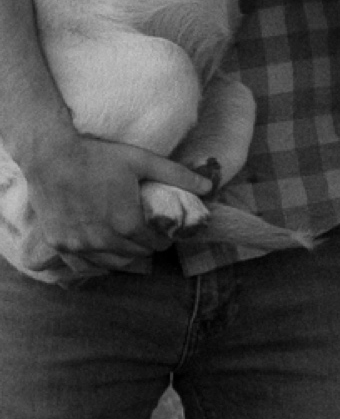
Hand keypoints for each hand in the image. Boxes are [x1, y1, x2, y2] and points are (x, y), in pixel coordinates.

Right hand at [17, 135, 211, 276]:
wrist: (49, 154)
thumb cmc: (98, 156)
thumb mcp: (142, 161)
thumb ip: (177, 176)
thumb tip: (210, 185)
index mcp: (127, 224)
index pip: (155, 245)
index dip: (162, 237)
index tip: (161, 230)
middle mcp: (103, 240)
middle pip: (136, 255)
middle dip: (144, 245)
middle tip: (143, 232)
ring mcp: (78, 244)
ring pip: (112, 263)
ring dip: (122, 255)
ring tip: (124, 239)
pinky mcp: (59, 243)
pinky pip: (83, 264)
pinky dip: (95, 259)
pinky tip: (100, 248)